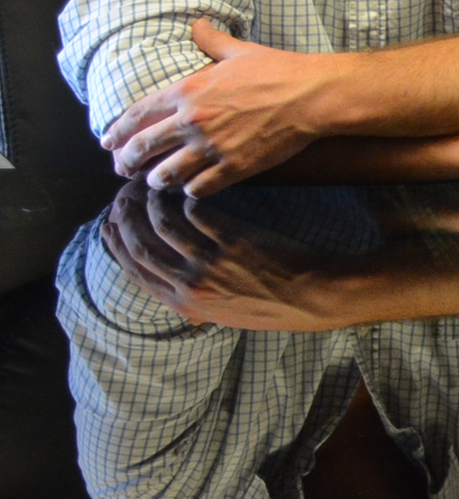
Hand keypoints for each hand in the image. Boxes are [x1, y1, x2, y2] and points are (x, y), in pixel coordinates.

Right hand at [98, 184, 345, 329]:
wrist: (311, 297)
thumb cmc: (269, 305)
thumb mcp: (222, 314)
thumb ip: (194, 302)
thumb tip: (173, 294)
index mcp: (183, 303)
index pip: (134, 271)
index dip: (116, 245)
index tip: (108, 223)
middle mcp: (190, 284)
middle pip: (141, 246)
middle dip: (125, 218)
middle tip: (122, 194)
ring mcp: (211, 262)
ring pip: (165, 226)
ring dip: (152, 203)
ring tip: (150, 185)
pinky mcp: (234, 241)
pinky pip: (199, 214)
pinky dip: (188, 199)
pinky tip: (188, 188)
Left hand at [104, 21, 334, 195]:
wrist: (313, 95)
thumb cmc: (279, 70)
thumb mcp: (240, 51)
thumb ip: (212, 41)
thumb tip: (198, 24)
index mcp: (189, 90)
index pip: (137, 114)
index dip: (117, 130)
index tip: (107, 141)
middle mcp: (193, 120)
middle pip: (143, 148)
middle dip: (126, 161)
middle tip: (122, 168)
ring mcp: (212, 146)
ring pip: (166, 174)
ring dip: (157, 179)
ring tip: (158, 180)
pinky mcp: (234, 166)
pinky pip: (198, 187)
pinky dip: (191, 190)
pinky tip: (191, 187)